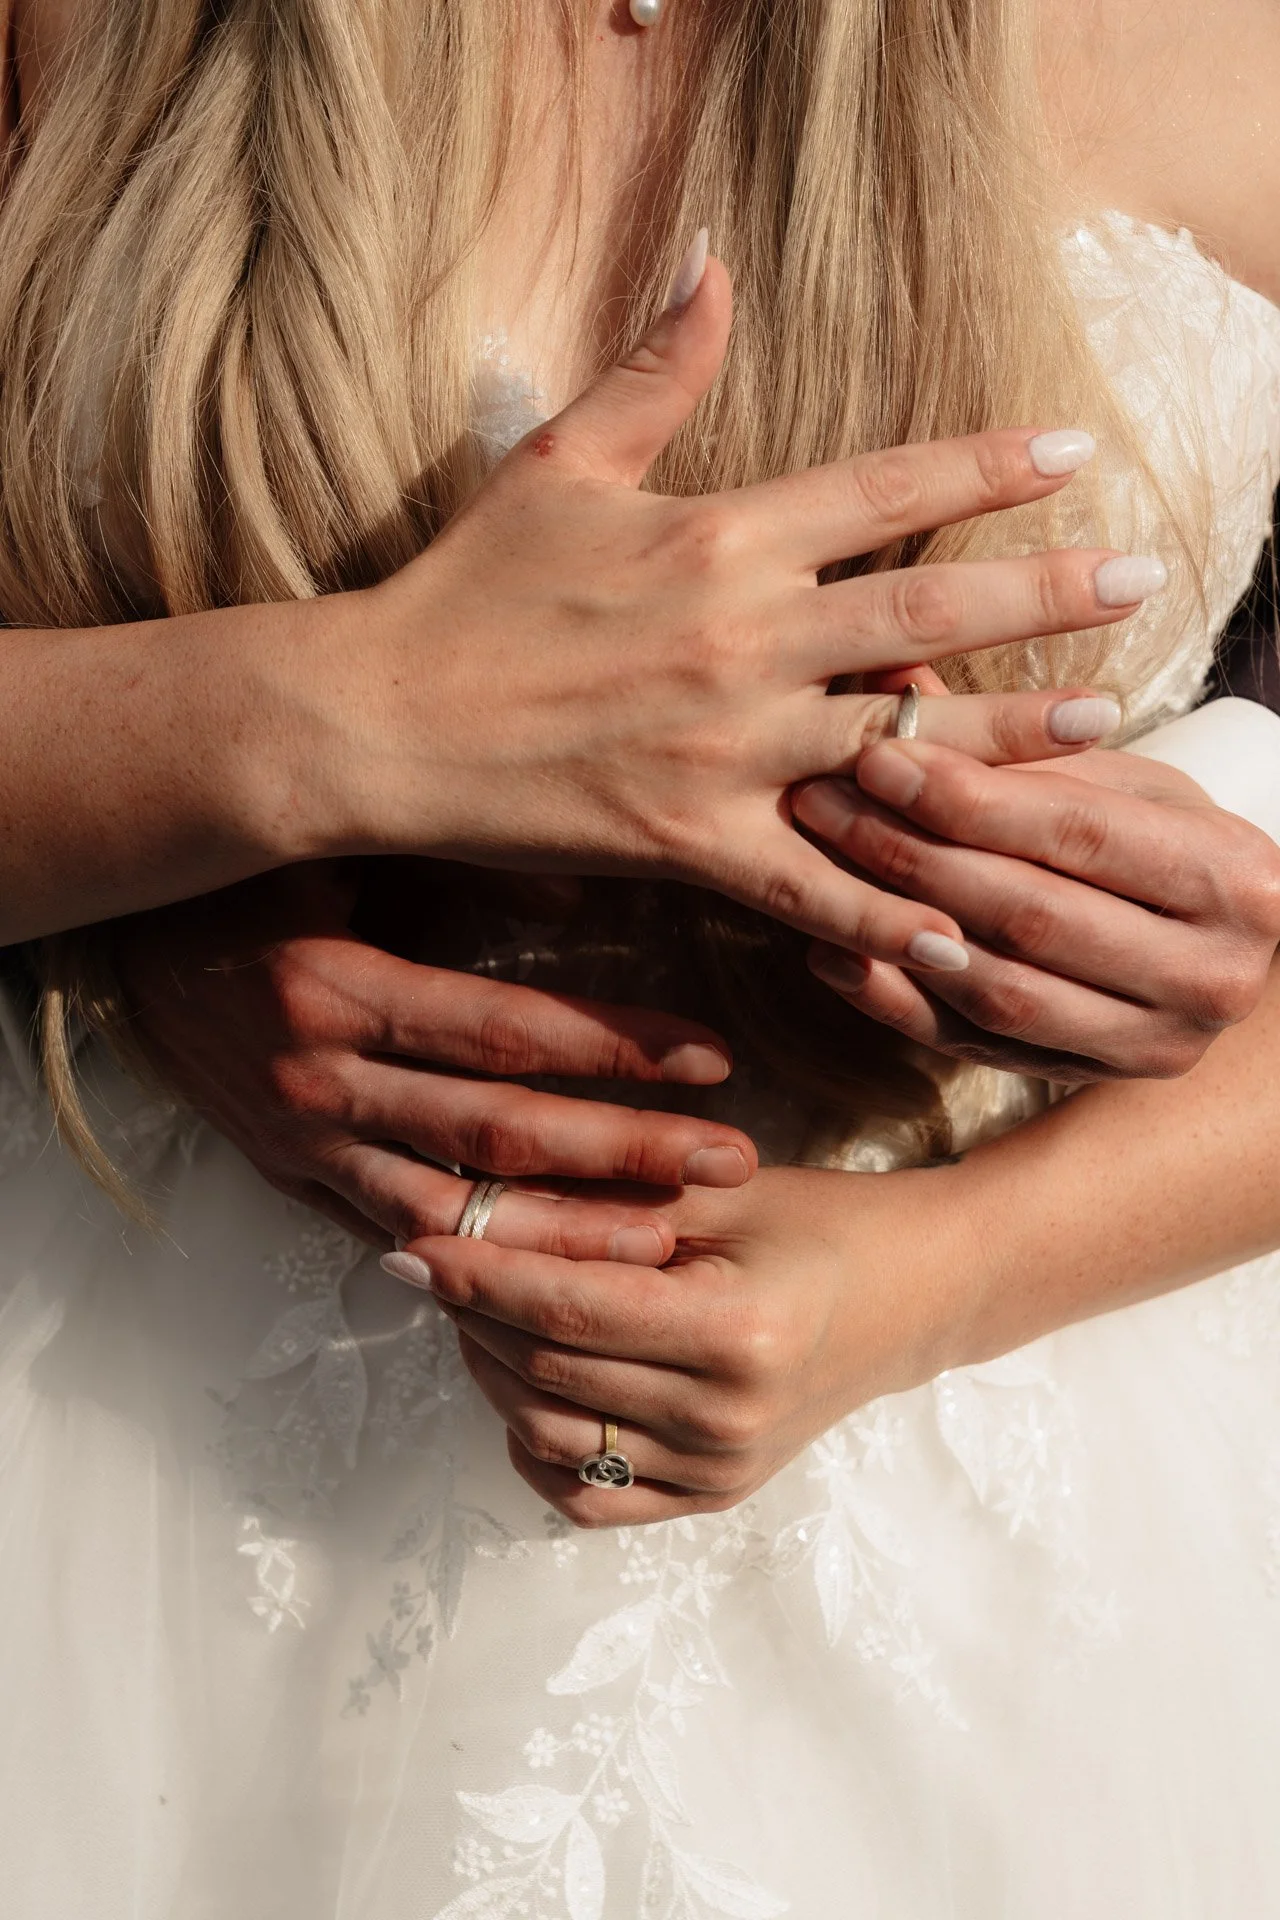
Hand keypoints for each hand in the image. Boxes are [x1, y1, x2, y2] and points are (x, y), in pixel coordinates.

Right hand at [112, 861, 757, 1257]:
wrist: (120, 954)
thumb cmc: (248, 880)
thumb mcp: (345, 846)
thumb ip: (460, 862)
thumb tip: (586, 888)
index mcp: (337, 988)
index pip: (506, 1032)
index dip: (617, 1051)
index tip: (715, 1059)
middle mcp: (320, 1080)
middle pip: (497, 1135)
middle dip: (624, 1155)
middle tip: (732, 1162)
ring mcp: (301, 1146)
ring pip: (451, 1212)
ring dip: (562, 1232)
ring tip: (666, 1236)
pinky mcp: (291, 1181)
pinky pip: (391, 1236)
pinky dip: (475, 1257)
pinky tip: (553, 1271)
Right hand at [336, 243, 1163, 967]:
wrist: (379, 720)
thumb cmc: (463, 589)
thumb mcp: (557, 460)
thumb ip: (656, 369)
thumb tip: (712, 257)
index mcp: (717, 535)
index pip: (884, 490)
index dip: (988, 466)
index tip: (1073, 451)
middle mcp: (742, 638)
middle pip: (928, 609)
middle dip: (1047, 593)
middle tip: (1142, 584)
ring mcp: (727, 748)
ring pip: (900, 744)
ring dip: (1012, 737)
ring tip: (1103, 726)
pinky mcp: (695, 842)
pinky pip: (816, 884)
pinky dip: (890, 909)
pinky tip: (967, 923)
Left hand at [389, 1164, 967, 1526]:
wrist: (914, 1295)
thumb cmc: (817, 1222)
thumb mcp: (720, 1189)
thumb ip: (606, 1198)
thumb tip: (479, 1199)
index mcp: (737, 1331)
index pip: (568, 1310)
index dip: (478, 1275)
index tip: (412, 1242)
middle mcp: (727, 1417)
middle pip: (546, 1371)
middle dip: (469, 1313)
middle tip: (427, 1260)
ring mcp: (721, 1470)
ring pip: (548, 1434)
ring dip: (489, 1371)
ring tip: (475, 1309)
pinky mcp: (712, 1498)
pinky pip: (587, 1493)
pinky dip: (532, 1445)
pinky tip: (520, 1384)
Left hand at [795, 707, 1279, 1079]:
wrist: (1219, 950)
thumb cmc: (1164, 843)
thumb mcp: (1124, 781)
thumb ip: (1021, 745)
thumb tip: (899, 683)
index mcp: (1235, 879)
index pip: (1078, 833)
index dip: (969, 797)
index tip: (878, 755)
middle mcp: (1210, 976)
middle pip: (1033, 915)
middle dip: (914, 856)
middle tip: (823, 806)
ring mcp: (1156, 1045)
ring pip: (1002, 992)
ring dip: (898, 930)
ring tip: (819, 870)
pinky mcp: (1096, 1082)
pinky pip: (979, 1048)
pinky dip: (899, 1002)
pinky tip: (838, 953)